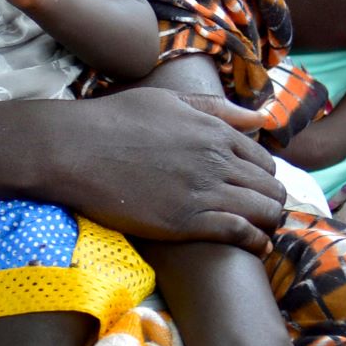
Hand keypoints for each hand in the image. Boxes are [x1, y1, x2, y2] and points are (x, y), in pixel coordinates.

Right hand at [50, 85, 287, 252]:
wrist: (75, 149)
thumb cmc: (114, 120)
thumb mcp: (168, 100)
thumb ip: (216, 108)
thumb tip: (260, 115)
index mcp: (214, 131)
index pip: (265, 160)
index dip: (263, 177)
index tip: (252, 189)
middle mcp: (217, 160)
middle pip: (271, 187)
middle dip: (271, 202)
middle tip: (258, 214)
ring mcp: (203, 191)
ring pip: (265, 211)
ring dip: (267, 223)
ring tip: (258, 231)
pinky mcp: (187, 221)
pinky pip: (242, 234)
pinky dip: (256, 242)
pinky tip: (254, 246)